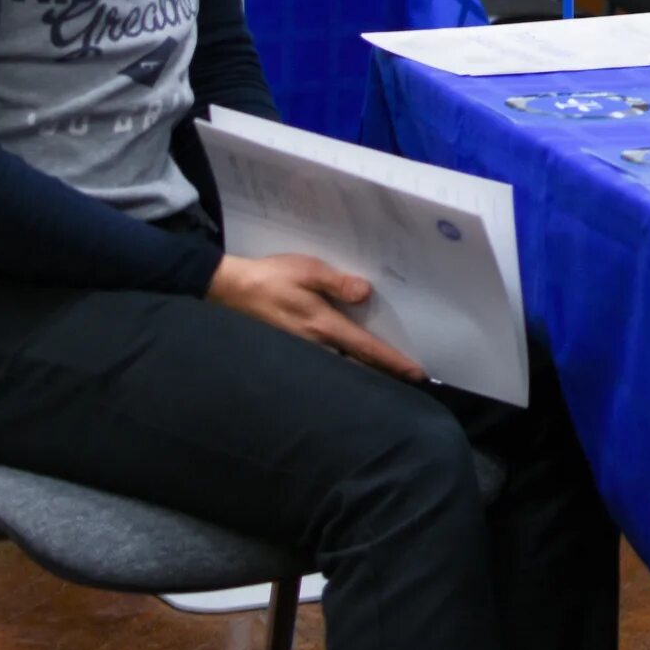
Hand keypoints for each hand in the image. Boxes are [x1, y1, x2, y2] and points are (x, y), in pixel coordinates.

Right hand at [206, 252, 424, 380]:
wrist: (231, 290)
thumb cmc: (271, 278)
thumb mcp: (308, 270)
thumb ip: (338, 284)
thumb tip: (365, 294)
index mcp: (324, 327)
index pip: (367, 349)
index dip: (394, 362)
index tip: (418, 375)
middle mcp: (316, 346)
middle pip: (358, 365)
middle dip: (384, 373)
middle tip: (410, 379)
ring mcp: (304, 351)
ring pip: (342, 367)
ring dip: (364, 370)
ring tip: (388, 372)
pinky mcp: (294, 350)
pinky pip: (326, 362)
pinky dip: (344, 363)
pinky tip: (352, 359)